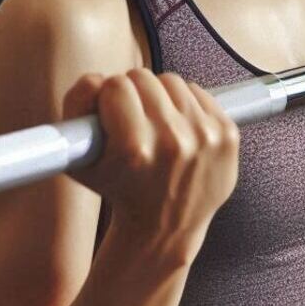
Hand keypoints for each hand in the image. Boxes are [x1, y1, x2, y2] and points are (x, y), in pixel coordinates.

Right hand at [60, 69, 239, 262]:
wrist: (166, 227)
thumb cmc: (118, 189)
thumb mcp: (79, 160)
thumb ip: (76, 107)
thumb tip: (97, 79)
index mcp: (135, 149)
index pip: (116, 85)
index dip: (108, 98)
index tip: (110, 117)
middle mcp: (174, 141)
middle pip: (145, 78)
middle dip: (133, 94)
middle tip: (132, 119)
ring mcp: (205, 137)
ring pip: (173, 82)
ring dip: (160, 96)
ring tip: (156, 124)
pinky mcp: (227, 134)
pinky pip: (200, 92)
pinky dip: (186, 104)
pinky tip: (178, 128)